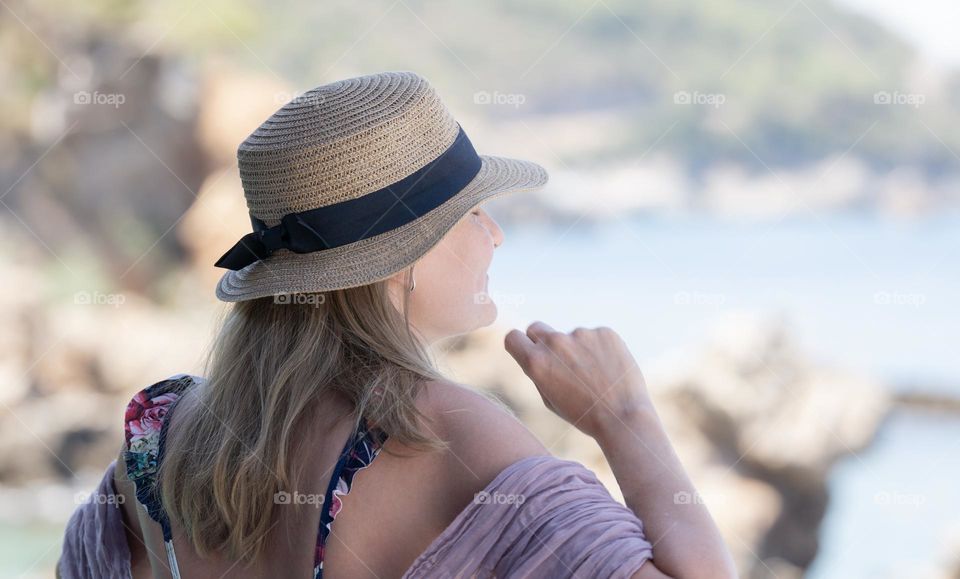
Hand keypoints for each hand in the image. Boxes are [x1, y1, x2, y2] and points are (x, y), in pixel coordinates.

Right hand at [504, 321, 653, 439]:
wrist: (622, 416)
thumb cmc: (583, 414)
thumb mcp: (549, 399)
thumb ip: (538, 372)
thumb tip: (535, 352)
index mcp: (536, 362)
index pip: (512, 337)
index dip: (518, 345)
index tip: (526, 350)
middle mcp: (555, 343)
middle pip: (536, 328)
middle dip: (542, 341)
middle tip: (560, 362)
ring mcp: (581, 334)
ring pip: (571, 337)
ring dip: (577, 349)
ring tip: (595, 376)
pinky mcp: (604, 332)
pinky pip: (594, 337)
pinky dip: (598, 348)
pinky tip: (608, 369)